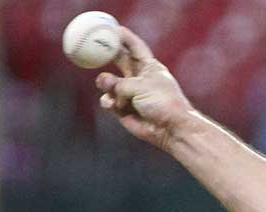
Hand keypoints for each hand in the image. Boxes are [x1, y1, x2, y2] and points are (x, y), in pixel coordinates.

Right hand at [96, 27, 193, 149]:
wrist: (171, 129)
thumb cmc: (163, 103)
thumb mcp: (141, 86)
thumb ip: (119, 83)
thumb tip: (104, 85)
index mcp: (150, 68)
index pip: (136, 48)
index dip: (125, 37)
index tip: (113, 28)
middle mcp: (140, 78)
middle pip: (119, 60)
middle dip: (107, 53)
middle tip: (94, 47)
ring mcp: (131, 93)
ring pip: (109, 82)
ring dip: (106, 83)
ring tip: (109, 86)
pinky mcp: (124, 109)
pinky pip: (109, 100)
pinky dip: (108, 101)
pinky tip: (112, 104)